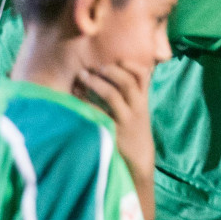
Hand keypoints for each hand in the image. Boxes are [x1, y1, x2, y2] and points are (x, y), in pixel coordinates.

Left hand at [75, 61, 154, 185]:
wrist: (139, 161)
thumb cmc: (133, 130)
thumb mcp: (138, 110)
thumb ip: (131, 92)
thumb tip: (111, 68)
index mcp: (142, 101)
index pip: (144, 76)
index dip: (132, 64)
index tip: (119, 58)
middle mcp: (137, 108)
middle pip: (128, 83)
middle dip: (111, 70)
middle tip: (96, 65)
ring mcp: (126, 121)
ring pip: (113, 96)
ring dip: (96, 83)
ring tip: (82, 76)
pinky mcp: (115, 132)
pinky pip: (99, 114)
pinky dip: (86, 103)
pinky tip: (76, 98)